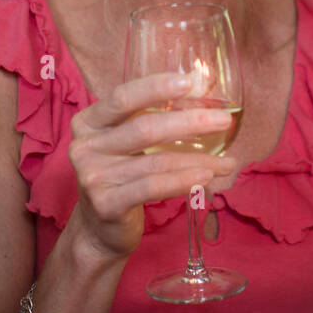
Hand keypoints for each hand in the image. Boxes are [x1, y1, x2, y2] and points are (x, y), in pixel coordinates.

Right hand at [67, 71, 235, 261]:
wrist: (98, 230)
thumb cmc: (120, 178)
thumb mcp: (124, 144)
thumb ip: (147, 120)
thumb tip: (200, 93)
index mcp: (88, 123)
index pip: (123, 97)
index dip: (156, 87)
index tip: (190, 81)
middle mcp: (84, 146)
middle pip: (144, 127)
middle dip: (190, 122)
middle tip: (224, 120)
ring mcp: (93, 176)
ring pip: (157, 161)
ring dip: (198, 160)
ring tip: (227, 162)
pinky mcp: (105, 204)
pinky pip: (152, 187)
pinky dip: (183, 180)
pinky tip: (207, 177)